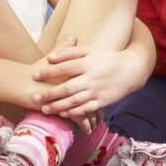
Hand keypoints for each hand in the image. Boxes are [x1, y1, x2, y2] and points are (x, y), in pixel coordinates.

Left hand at [31, 45, 148, 117]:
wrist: (131, 70)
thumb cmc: (107, 59)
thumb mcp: (91, 51)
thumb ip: (70, 52)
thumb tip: (50, 57)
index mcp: (89, 63)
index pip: (65, 68)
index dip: (49, 72)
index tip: (34, 75)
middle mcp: (92, 78)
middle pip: (67, 87)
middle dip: (49, 94)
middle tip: (34, 98)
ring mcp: (98, 91)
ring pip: (75, 100)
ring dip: (58, 106)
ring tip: (45, 109)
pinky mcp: (103, 101)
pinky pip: (86, 109)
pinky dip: (74, 112)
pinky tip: (63, 113)